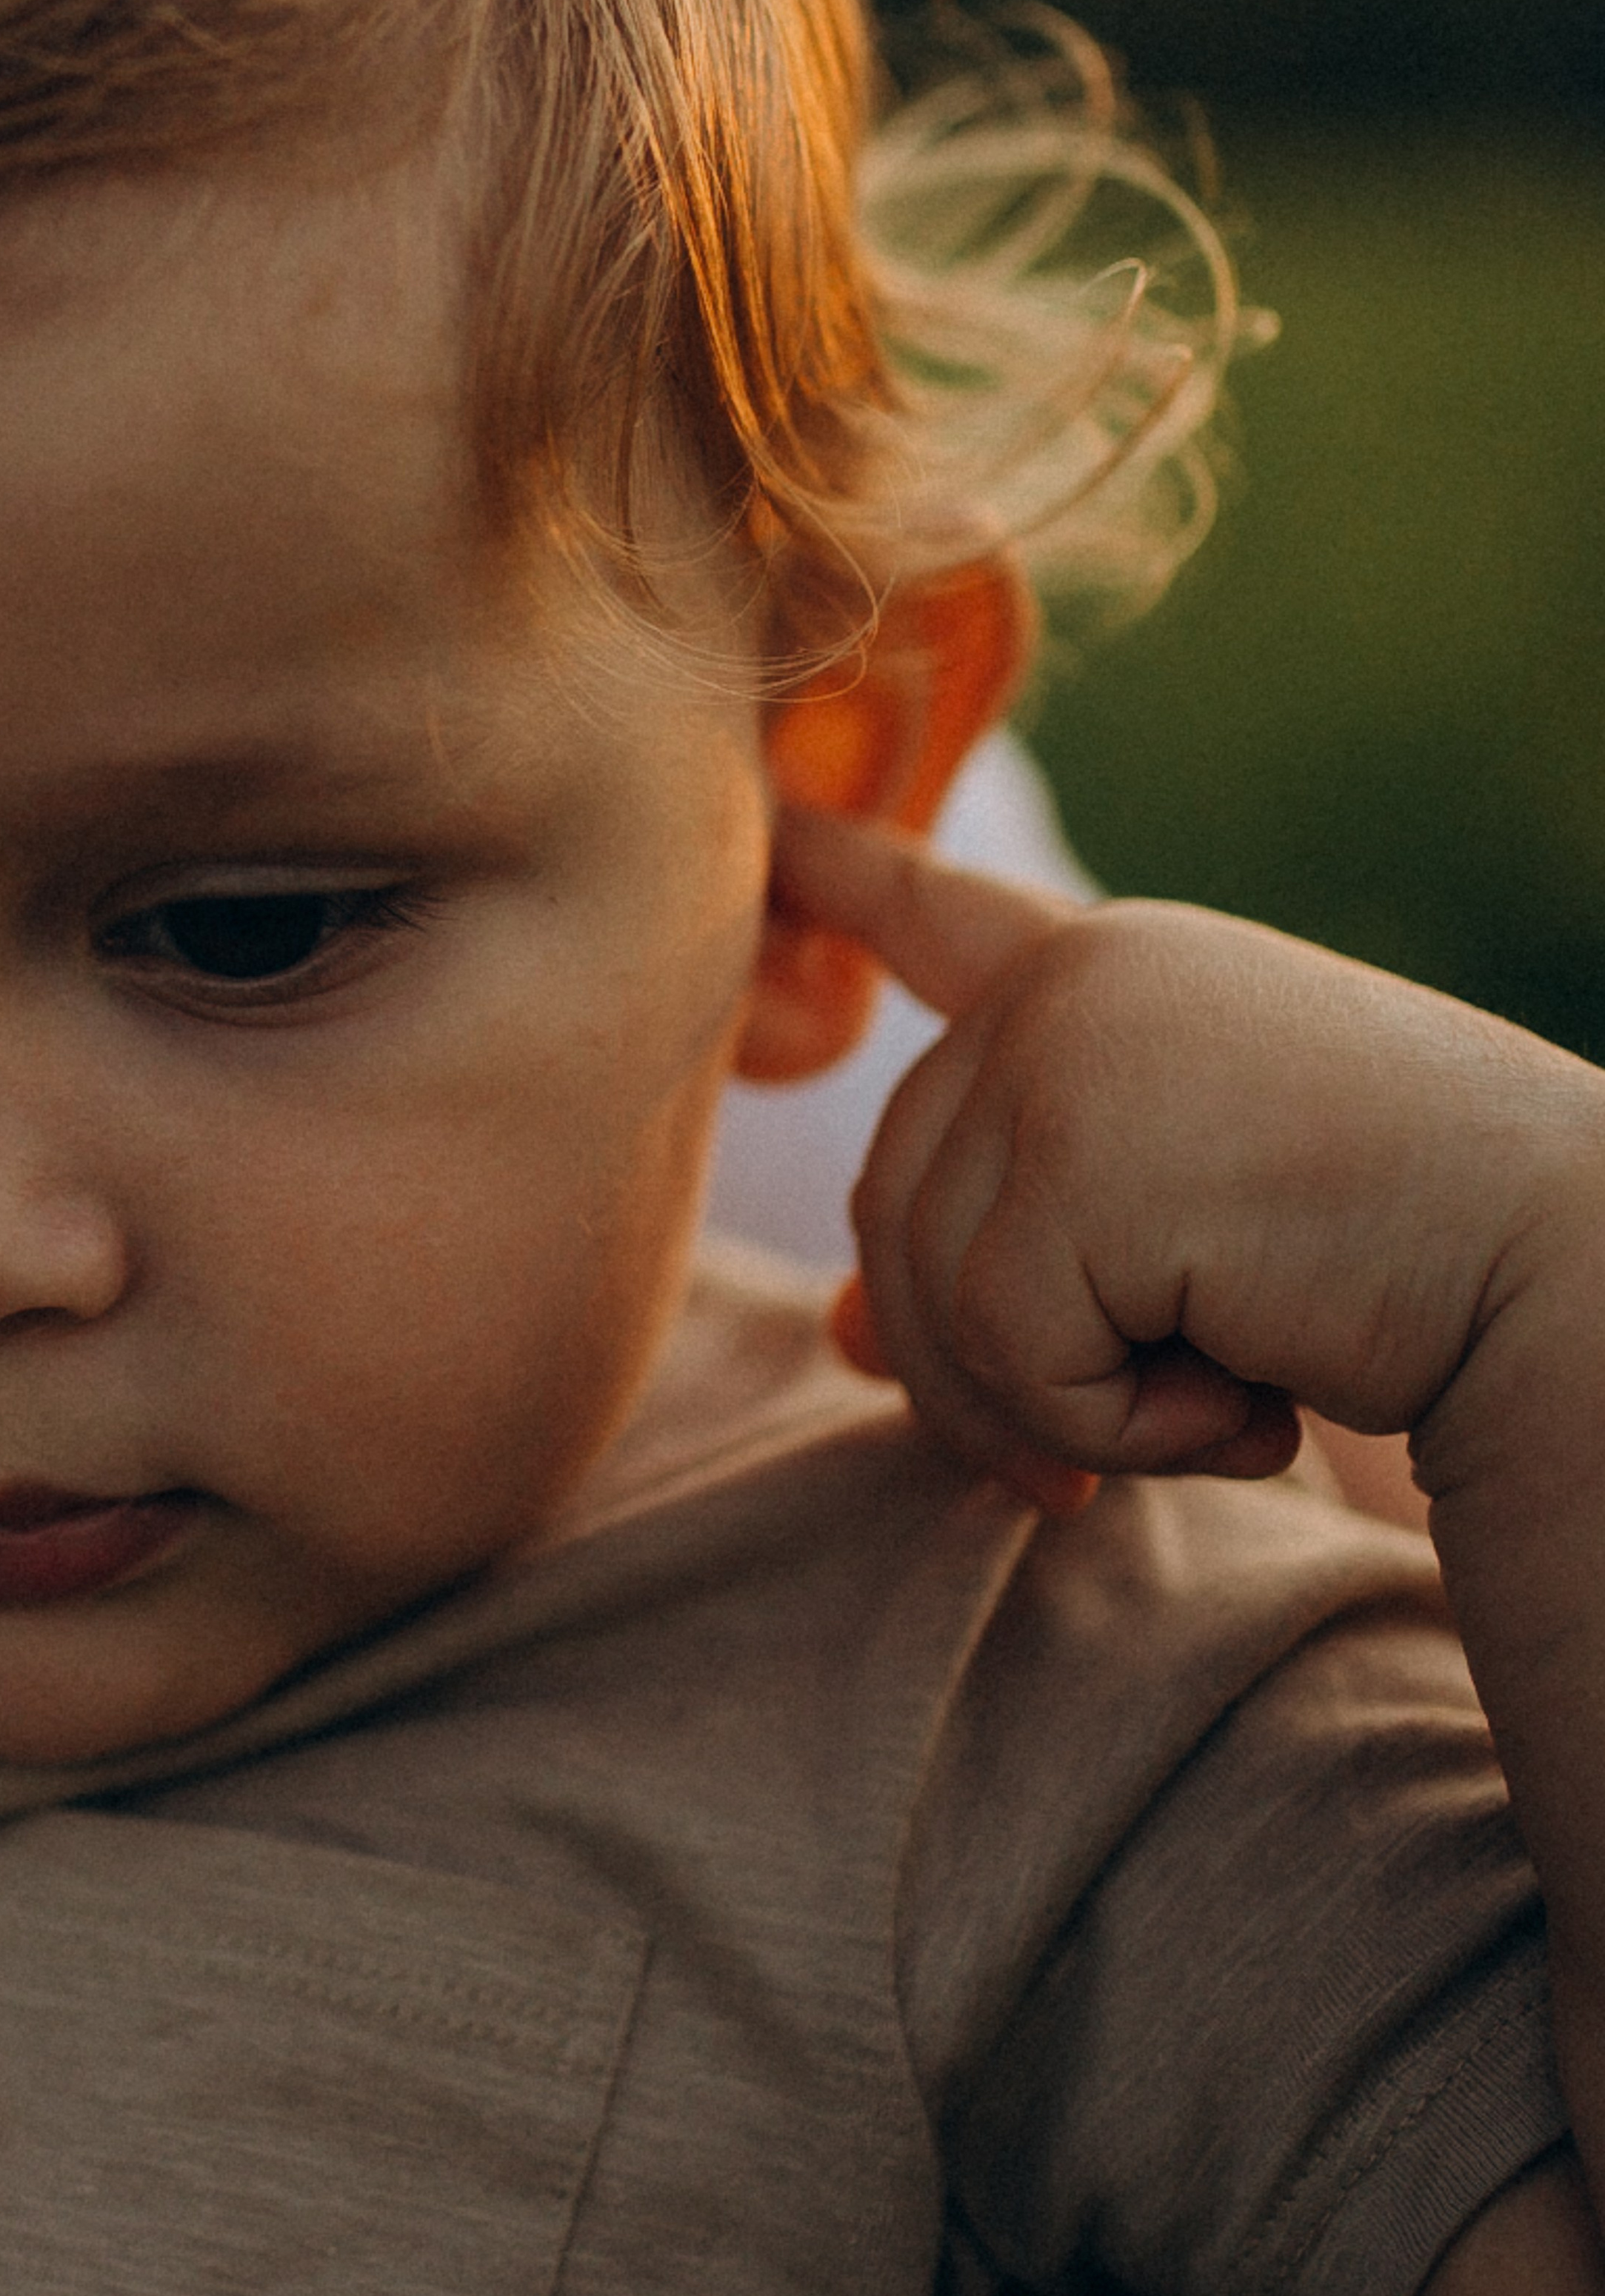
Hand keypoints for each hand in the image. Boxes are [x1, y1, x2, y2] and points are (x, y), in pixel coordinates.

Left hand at [776, 803, 1599, 1507]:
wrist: (1564, 1272)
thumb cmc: (1411, 1259)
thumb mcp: (1185, 1236)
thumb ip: (1021, 1248)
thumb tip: (846, 1334)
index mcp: (1115, 976)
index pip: (942, 922)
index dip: (845, 885)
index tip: (770, 835)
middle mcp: (1072, 986)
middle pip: (900, 1211)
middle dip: (983, 1369)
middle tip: (1095, 1460)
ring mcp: (1064, 1051)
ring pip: (935, 1296)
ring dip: (1069, 1408)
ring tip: (1225, 1400)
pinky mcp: (1079, 1152)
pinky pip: (1011, 1352)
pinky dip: (1121, 1426)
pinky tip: (1251, 1400)